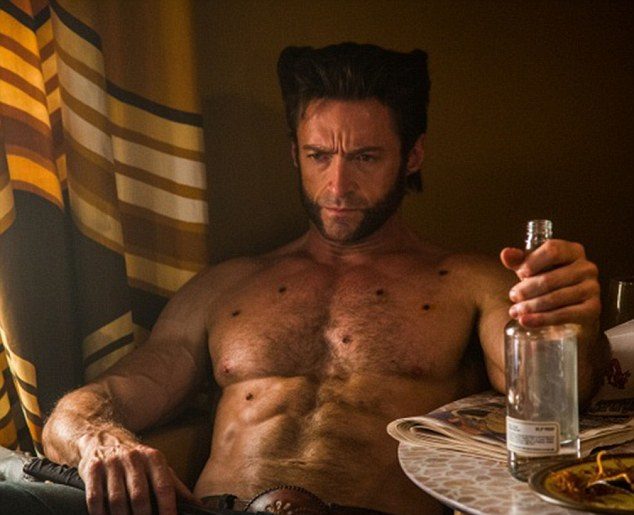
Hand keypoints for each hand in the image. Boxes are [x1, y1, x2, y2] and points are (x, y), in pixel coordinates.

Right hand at [77, 430, 200, 514]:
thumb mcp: (158, 466)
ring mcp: (112, 463)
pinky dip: (100, 514)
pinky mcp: (92, 469)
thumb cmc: (136, 459)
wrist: (102, 437)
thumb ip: (176, 487)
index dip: (168, 509)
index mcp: (154, 458)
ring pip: (117, 500)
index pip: (164, 487)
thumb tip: (198, 506)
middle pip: (140, 497)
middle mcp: (134, 458)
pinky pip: (95, 498)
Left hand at [500, 239, 599, 327]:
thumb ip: (519, 261)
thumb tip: (506, 254)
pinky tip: (526, 321)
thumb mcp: (533, 269)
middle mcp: (587, 267)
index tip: (520, 273)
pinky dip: (542, 319)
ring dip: (531, 306)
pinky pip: (564, 314)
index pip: (552, 250)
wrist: (569, 310)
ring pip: (555, 298)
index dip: (532, 262)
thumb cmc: (549, 283)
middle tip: (513, 297)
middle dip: (526, 289)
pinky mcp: (592, 309)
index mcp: (573, 251)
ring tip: (515, 311)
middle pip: (550, 278)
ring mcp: (592, 288)